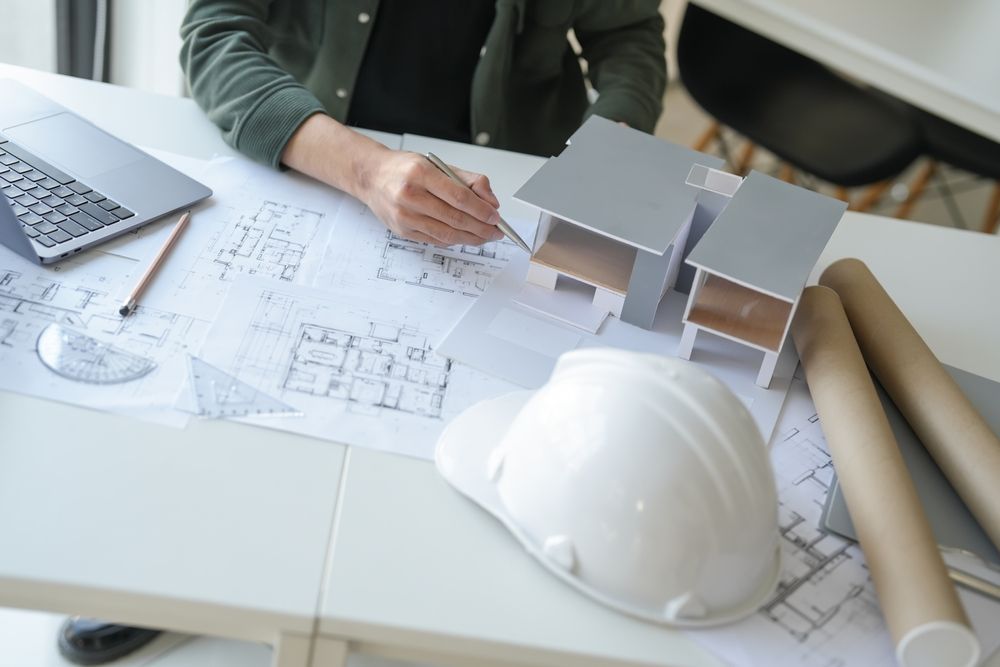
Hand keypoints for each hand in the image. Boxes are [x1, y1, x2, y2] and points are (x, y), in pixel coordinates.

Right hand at [361, 150, 503, 245]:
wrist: (372, 177)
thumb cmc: (405, 169)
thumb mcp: (438, 165)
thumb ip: (468, 180)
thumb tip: (491, 202)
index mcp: (420, 174)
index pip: (459, 197)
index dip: (481, 210)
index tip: (495, 217)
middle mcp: (409, 195)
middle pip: (454, 218)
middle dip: (481, 228)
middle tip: (497, 231)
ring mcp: (404, 216)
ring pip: (446, 234)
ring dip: (471, 239)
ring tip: (486, 237)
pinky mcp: (402, 231)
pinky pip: (435, 240)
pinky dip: (454, 240)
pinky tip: (466, 237)